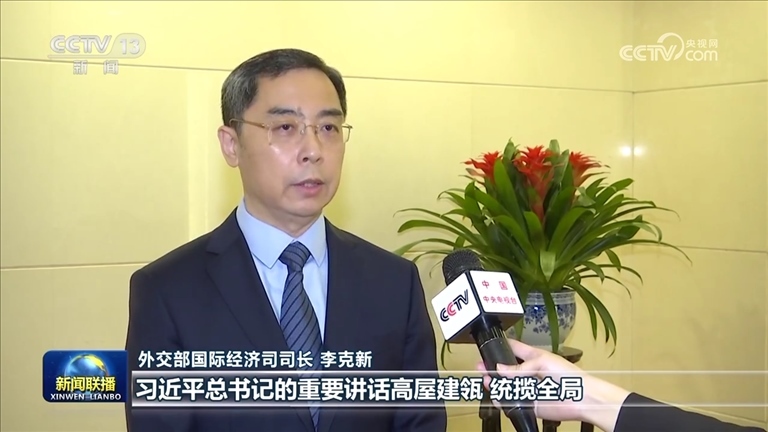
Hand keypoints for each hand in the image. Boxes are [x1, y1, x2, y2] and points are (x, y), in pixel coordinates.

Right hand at [476, 339, 630, 430]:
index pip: (513, 348)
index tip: (488, 345)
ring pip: (506, 386)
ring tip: (487, 381)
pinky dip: (502, 400)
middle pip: (505, 369)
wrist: (581, 398)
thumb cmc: (569, 375)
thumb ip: (519, 366)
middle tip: (481, 367)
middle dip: (492, 367)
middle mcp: (528, 372)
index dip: (501, 346)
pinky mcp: (529, 403)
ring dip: (495, 384)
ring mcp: (527, 388)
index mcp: (533, 357)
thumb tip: (500, 369)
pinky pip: (511, 402)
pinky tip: (497, 395)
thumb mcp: (542, 361)